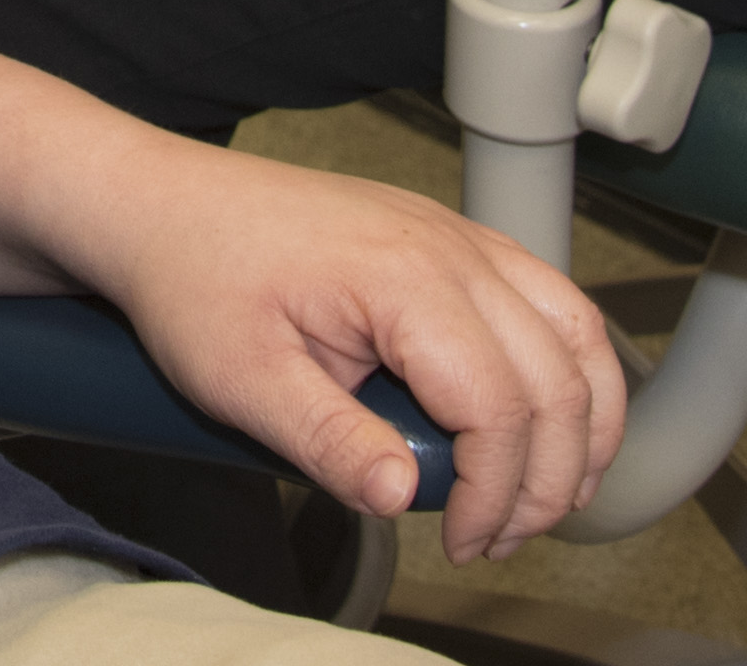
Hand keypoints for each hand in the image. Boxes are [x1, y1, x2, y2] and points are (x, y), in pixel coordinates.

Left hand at [51, 133, 633, 568]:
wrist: (163, 205)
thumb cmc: (193, 276)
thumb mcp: (242, 379)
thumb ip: (328, 441)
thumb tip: (401, 497)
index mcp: (402, 277)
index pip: (500, 405)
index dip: (497, 493)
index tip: (462, 541)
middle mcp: (450, 246)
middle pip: (558, 376)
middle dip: (548, 476)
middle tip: (500, 537)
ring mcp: (458, 235)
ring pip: (577, 331)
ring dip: (583, 422)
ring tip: (544, 495)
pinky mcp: (454, 240)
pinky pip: (550, 303)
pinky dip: (568, 372)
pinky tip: (540, 424)